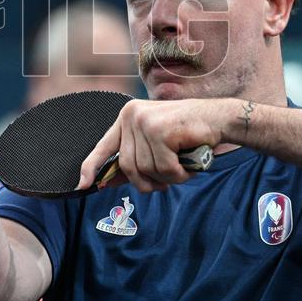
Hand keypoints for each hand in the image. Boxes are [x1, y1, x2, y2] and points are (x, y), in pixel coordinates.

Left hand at [78, 98, 228, 192]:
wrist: (219, 119)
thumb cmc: (189, 134)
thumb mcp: (156, 144)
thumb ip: (134, 158)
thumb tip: (106, 182)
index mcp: (127, 116)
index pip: (103, 146)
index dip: (91, 167)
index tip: (82, 185)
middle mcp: (131, 115)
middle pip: (129, 168)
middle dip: (149, 181)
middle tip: (168, 177)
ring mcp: (145, 121)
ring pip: (146, 170)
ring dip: (168, 176)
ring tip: (182, 163)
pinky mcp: (160, 130)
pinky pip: (164, 168)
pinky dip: (179, 173)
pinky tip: (189, 161)